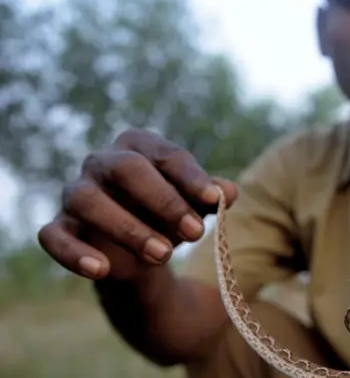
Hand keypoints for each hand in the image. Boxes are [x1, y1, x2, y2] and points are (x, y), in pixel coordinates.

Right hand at [37, 129, 238, 281]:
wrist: (140, 250)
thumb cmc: (170, 214)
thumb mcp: (195, 206)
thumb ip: (209, 197)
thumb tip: (228, 192)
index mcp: (139, 147)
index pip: (165, 155)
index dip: (190, 177)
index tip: (214, 200)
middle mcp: (101, 162)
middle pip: (126, 168)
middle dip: (163, 200)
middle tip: (195, 233)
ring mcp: (75, 193)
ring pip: (89, 201)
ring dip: (128, 229)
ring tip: (164, 256)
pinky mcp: (58, 227)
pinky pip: (54, 237)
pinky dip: (74, 254)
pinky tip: (102, 270)